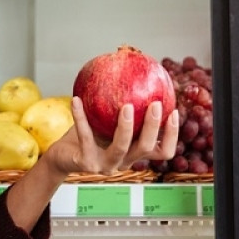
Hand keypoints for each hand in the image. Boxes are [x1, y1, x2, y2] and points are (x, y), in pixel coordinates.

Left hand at [45, 98, 179, 176]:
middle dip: (153, 126)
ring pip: (121, 147)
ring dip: (125, 126)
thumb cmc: (90, 134)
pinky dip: (80, 116)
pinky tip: (76, 99)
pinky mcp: (86, 163)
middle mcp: (124, 161)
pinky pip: (85, 135)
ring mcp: (105, 165)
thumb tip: (138, 73)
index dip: (172, 135)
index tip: (174, 111)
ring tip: (125, 105)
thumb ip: (126, 106)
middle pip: (146, 147)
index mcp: (134, 153)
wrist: (64, 156)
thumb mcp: (109, 121)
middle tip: (155, 104)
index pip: (162, 151)